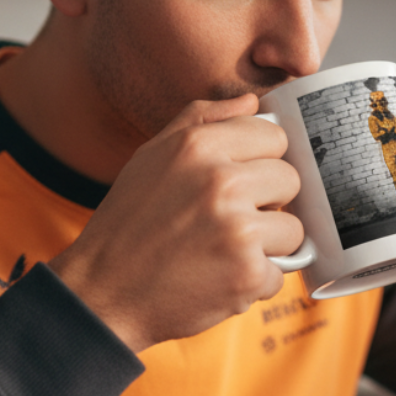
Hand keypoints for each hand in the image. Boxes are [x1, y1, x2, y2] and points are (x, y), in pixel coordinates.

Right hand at [50, 94, 303, 351]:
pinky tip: (218, 279)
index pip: (274, 135)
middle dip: (267, 203)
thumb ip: (202, 119)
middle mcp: (221, 181)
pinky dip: (254, 282)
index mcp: (198, 145)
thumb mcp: (152, 157)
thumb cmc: (129, 224)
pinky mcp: (247, 274)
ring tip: (222, 251)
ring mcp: (238, 229)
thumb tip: (252, 101)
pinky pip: (280, 272)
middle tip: (227, 221)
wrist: (102, 295)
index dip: (260, 161)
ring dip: (267, 245)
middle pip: (290, 179)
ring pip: (294, 229)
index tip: (238, 182)